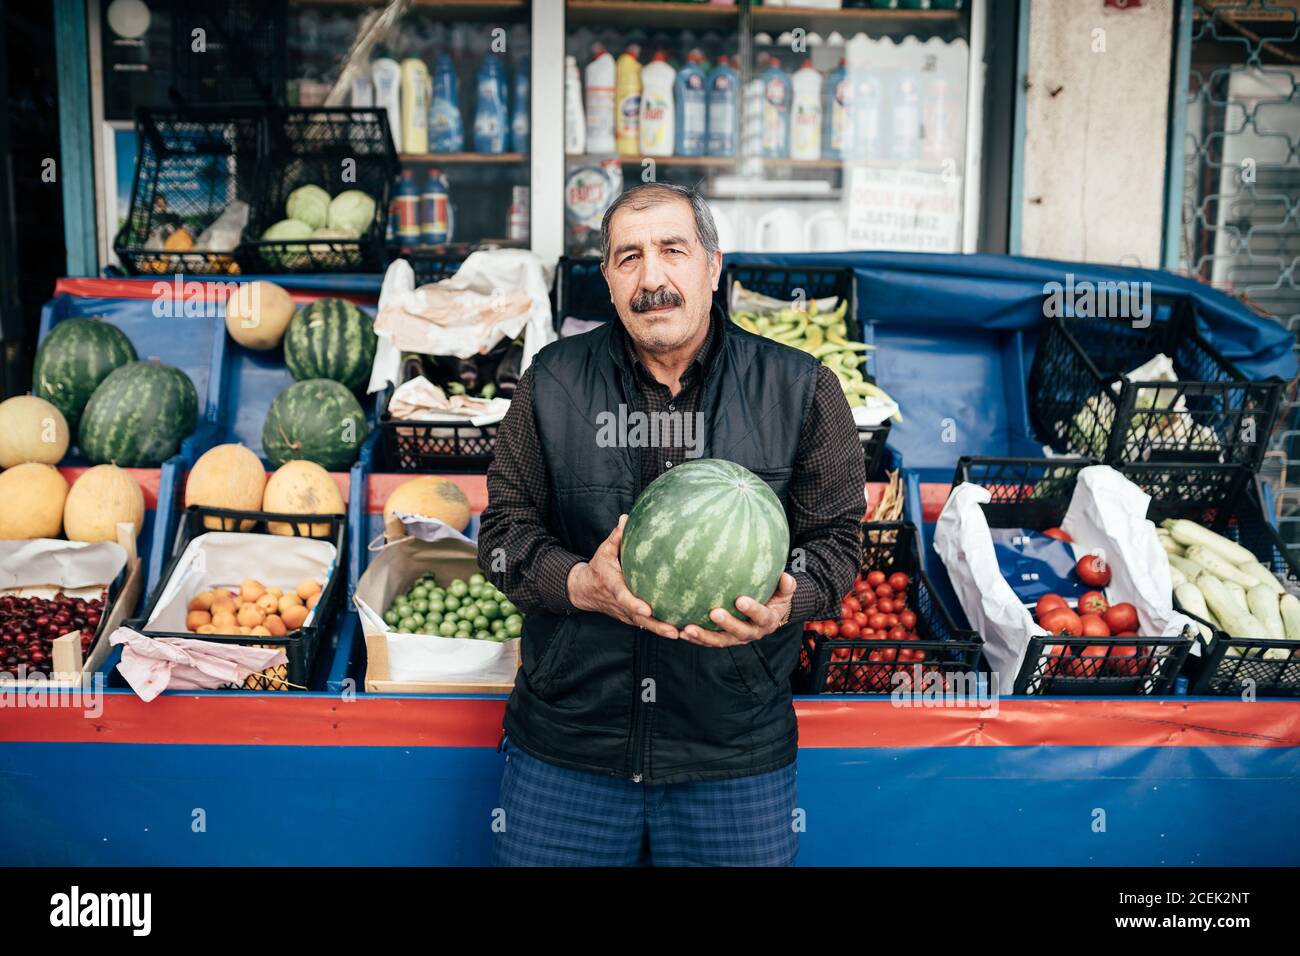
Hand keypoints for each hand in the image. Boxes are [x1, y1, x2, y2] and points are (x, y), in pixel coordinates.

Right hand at [566, 515, 679, 639]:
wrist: (585, 590)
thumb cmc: (599, 567)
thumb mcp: (604, 551)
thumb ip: (616, 536)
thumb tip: (627, 517)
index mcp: (613, 587)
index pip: (623, 597)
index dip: (634, 604)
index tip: (648, 609)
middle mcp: (620, 604)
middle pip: (639, 619)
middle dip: (656, 626)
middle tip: (674, 630)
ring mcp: (626, 614)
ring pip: (645, 625)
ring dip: (663, 630)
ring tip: (684, 633)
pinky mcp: (632, 618)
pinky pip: (648, 625)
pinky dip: (662, 628)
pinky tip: (682, 630)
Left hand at [680, 573, 796, 647]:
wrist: (769, 616)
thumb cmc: (775, 599)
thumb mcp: (784, 593)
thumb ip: (787, 586)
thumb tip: (786, 576)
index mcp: (767, 621)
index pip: (761, 616)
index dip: (752, 610)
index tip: (741, 600)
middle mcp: (752, 633)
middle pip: (739, 632)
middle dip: (726, 624)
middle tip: (714, 612)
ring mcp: (736, 639)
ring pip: (720, 641)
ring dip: (704, 636)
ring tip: (688, 629)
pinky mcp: (723, 639)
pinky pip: (708, 642)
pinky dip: (695, 639)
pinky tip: (681, 632)